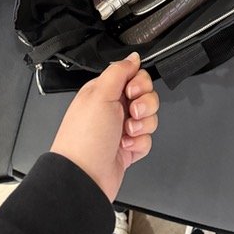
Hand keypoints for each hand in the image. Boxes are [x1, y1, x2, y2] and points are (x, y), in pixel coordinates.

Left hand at [50, 52, 159, 201]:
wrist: (84, 177)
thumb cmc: (85, 137)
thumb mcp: (100, 94)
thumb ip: (119, 71)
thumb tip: (133, 56)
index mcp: (105, 91)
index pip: (135, 76)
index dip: (140, 83)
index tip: (131, 92)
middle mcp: (114, 107)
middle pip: (146, 96)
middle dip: (145, 105)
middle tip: (131, 113)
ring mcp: (121, 128)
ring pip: (150, 118)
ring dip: (142, 125)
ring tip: (126, 133)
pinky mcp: (129, 148)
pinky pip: (147, 139)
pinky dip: (139, 144)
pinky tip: (125, 147)